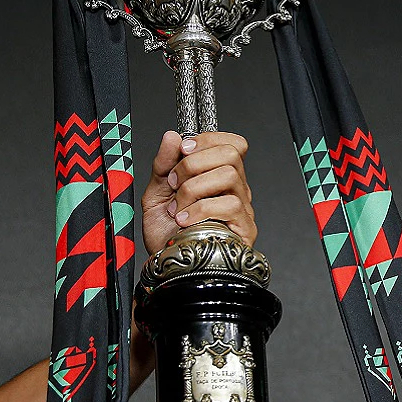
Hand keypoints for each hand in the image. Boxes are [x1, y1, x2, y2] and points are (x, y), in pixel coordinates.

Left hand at [142, 130, 255, 255]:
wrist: (168, 265)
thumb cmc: (166, 234)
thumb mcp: (157, 193)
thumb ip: (164, 164)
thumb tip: (172, 136)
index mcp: (218, 176)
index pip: (232, 143)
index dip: (207, 140)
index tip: (183, 150)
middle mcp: (235, 188)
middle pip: (231, 153)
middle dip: (194, 163)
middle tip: (175, 183)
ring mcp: (242, 208)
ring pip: (229, 175)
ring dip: (194, 188)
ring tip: (179, 207)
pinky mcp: (244, 228)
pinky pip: (229, 204)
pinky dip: (200, 209)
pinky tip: (185, 221)